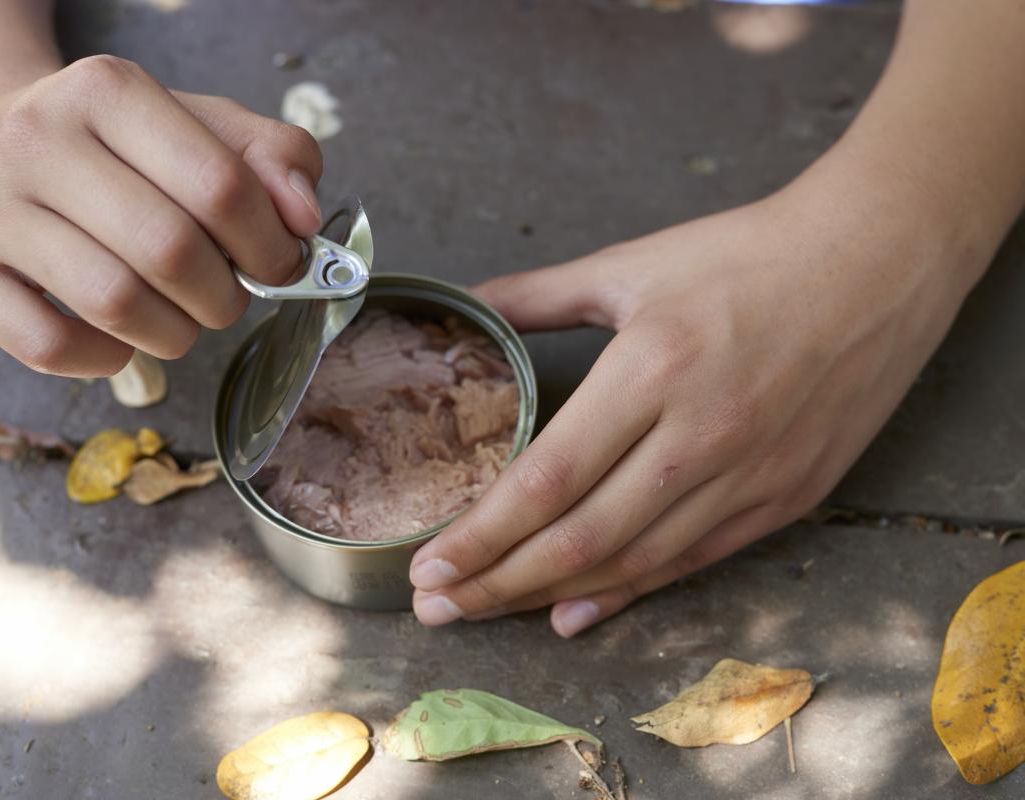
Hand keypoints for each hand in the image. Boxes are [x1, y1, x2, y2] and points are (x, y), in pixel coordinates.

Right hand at [0, 55, 322, 376]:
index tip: (279, 266)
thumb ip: (273, 158)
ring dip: (175, 334)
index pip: (221, 186)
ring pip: (116, 305)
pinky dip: (107, 358)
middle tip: (224, 298)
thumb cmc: (110, 148)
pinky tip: (116, 336)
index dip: (270, 245)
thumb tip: (304, 220)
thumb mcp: (196, 126)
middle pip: (171, 252)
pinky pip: (53, 347)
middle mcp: (34, 137)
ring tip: (178, 319)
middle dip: (224, 297)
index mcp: (106, 90)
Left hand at [409, 158, 984, 636]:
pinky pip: (692, 561)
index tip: (427, 564)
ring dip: (550, 595)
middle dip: (496, 582)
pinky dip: (628, 593)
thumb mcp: (633, 264)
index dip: (482, 534)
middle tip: (436, 608)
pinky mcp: (785, 497)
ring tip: (486, 612)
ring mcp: (748, 474)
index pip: (547, 479)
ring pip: (632, 561)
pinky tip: (574, 613)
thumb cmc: (748, 256)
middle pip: (580, 537)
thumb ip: (539, 295)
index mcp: (652, 370)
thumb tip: (471, 303)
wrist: (876, 262)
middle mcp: (699, 435)